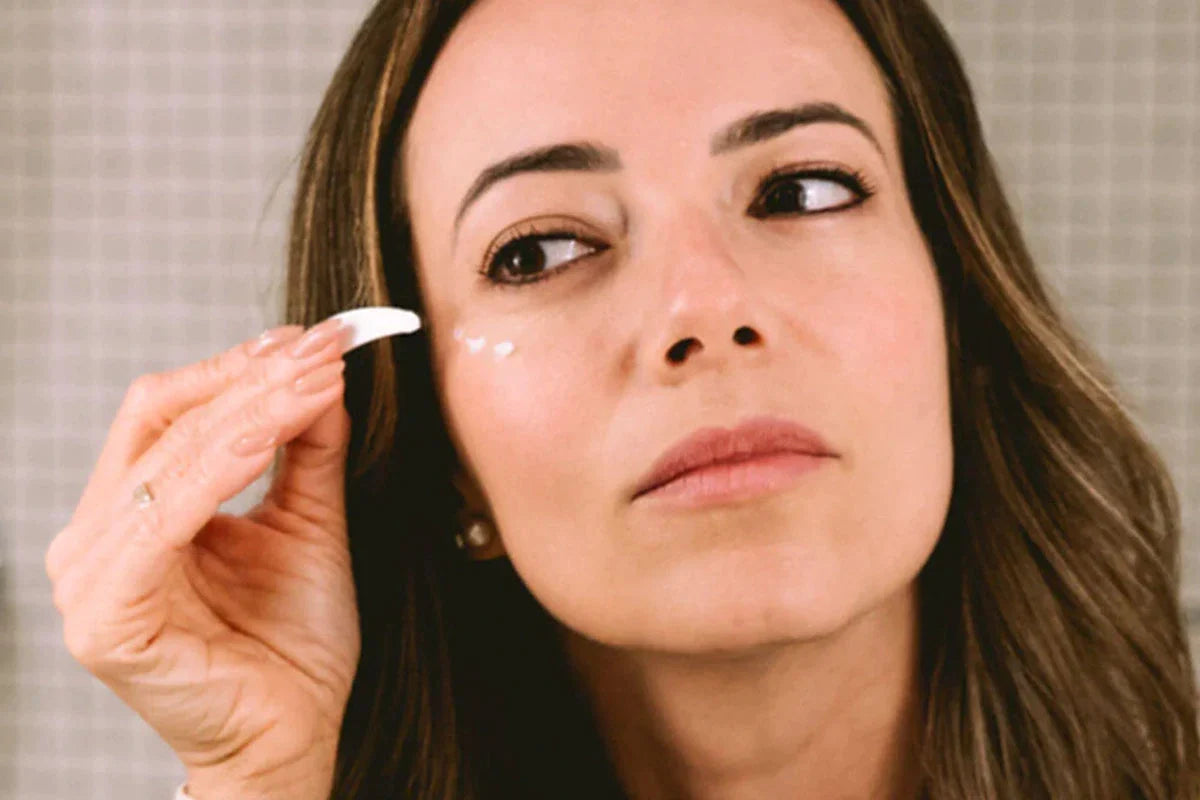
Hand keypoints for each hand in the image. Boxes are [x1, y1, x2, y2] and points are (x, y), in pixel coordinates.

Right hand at [45, 319, 361, 799]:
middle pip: (163, 421)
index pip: (168, 411)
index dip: (237, 366)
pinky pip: (163, 520)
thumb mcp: (305, 521)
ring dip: (247, 409)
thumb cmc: (293, 640)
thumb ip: (304, 448)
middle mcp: (96, 539)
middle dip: (251, 377)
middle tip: (324, 346)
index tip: (313, 337)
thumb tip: (320, 369)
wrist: (295, 731)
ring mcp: (90, 579)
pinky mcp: (107, 618)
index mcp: (131, 514)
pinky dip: (217, 468)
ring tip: (315, 377)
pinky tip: (267, 436)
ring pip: (167, 458)